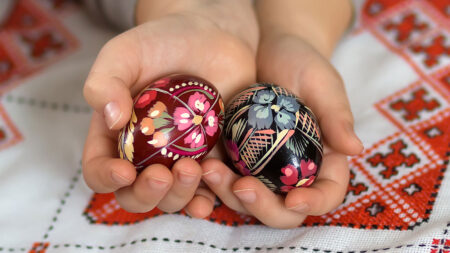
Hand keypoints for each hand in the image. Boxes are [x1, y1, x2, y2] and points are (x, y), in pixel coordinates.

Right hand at [82, 0, 257, 217]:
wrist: (210, 36)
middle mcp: (146, 154)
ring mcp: (179, 158)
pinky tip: (215, 185)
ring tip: (193, 170)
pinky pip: (210, 188)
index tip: (123, 171)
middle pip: (136, 194)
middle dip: (147, 194)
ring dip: (180, 196)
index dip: (106, 178)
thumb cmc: (161, 43)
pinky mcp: (212, 156)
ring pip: (174, 197)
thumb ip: (105, 82)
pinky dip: (212, 195)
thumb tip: (110, 119)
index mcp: (116, 135)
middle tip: (162, 176)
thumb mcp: (124, 53)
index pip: (99, 169)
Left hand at [201, 0, 362, 228]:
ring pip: (249, 198)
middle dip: (263, 206)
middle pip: (283, 208)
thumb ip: (337, 116)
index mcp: (324, 160)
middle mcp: (293, 170)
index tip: (294, 198)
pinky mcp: (236, 157)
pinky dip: (212, 178)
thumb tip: (355, 149)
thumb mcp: (324, 84)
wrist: (269, 49)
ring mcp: (262, 167)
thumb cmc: (304, 63)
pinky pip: (225, 176)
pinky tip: (198, 166)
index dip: (314, 203)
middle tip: (242, 186)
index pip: (327, 193)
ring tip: (210, 170)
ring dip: (229, 193)